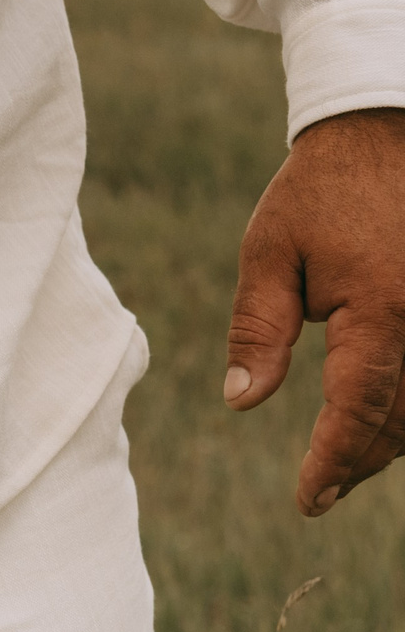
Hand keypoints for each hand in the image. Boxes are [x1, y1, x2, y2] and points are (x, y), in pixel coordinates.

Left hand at [223, 107, 404, 515]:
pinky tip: (386, 421)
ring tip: (348, 466)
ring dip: (393, 439)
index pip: (357, 409)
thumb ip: (257, 331)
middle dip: (361, 460)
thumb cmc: (319, 191)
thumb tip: (243, 402)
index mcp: (382, 309)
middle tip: (322, 491)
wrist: (386, 130)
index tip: (308, 500)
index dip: (332, 461)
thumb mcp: (269, 255)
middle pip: (402, 418)